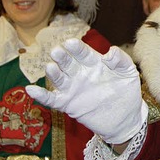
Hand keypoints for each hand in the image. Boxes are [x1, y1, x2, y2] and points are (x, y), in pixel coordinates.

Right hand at [26, 40, 147, 143]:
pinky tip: (31, 90)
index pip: (83, 52)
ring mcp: (73, 88)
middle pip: (68, 62)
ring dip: (53, 73)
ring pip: (59, 79)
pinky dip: (41, 96)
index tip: (70, 42)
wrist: (126, 117)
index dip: (76, 48)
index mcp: (93, 62)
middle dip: (62, 57)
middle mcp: (80, 73)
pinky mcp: (68, 104)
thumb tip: (110, 52)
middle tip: (57, 51)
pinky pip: (52, 99)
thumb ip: (121, 60)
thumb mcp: (128, 73)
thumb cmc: (127, 91)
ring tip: (50, 67)